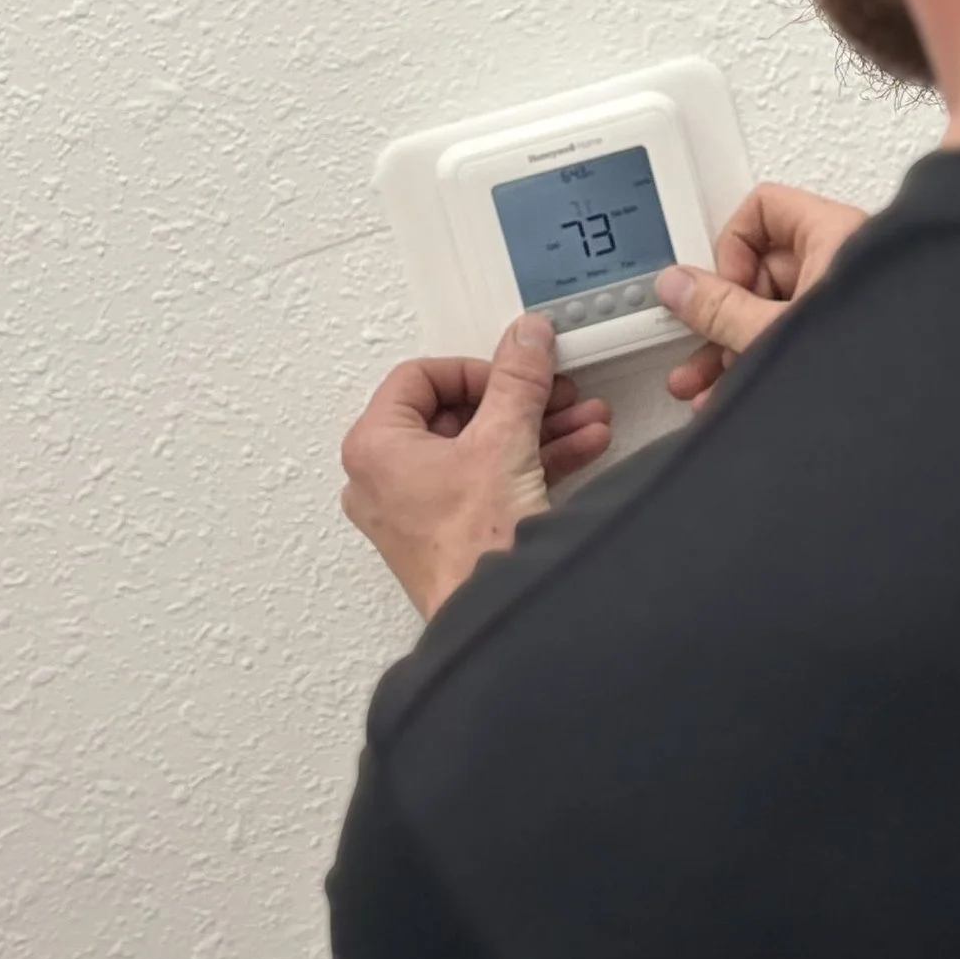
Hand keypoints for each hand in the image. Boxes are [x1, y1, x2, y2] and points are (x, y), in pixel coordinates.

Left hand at [339, 313, 612, 618]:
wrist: (498, 620)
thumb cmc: (476, 547)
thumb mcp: (506, 440)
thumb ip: (518, 378)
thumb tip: (525, 338)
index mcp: (375, 447)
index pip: (420, 377)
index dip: (476, 369)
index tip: (515, 373)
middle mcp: (384, 479)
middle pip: (455, 415)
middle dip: (519, 402)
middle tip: (557, 393)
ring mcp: (414, 511)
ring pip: (478, 450)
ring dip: (535, 430)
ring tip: (584, 420)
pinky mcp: (446, 535)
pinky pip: (485, 484)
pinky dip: (528, 464)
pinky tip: (580, 450)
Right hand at [657, 181, 868, 406]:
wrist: (913, 418)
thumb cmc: (868, 365)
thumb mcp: (770, 333)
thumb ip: (718, 308)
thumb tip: (679, 285)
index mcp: (834, 236)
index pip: (764, 209)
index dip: (732, 246)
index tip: (719, 289)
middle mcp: (844, 264)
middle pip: (762, 270)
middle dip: (723, 316)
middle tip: (706, 344)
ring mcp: (847, 305)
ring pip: (773, 312)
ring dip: (731, 349)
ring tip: (704, 386)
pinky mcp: (849, 343)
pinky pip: (794, 340)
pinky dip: (761, 365)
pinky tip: (732, 399)